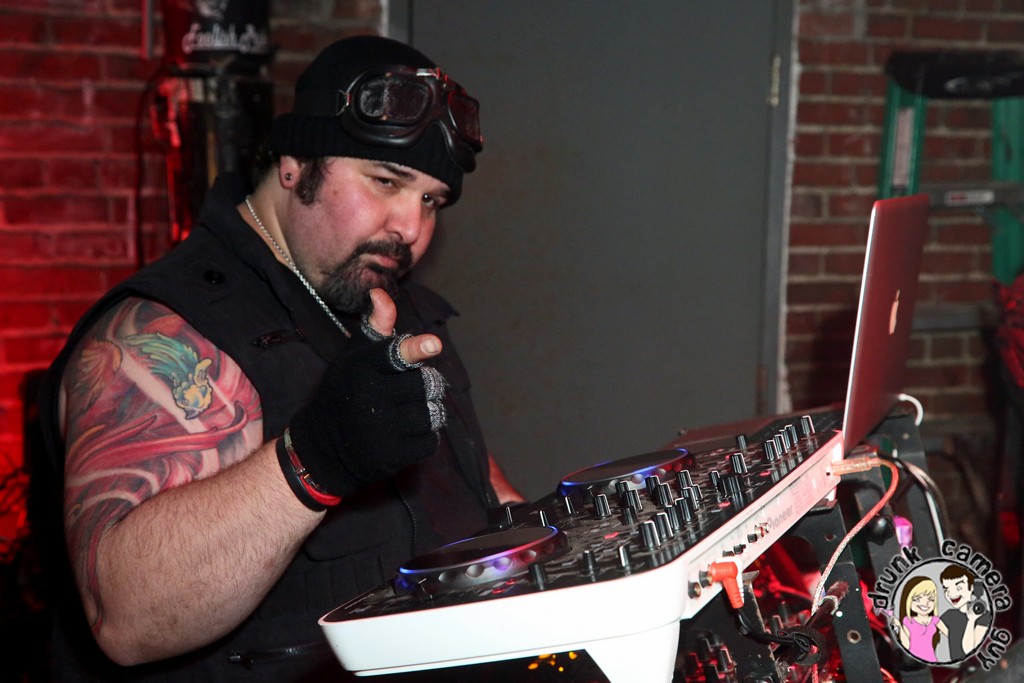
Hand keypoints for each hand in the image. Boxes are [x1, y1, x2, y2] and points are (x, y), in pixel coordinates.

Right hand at [287, 289, 446, 497]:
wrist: (320, 448)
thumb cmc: (344, 392)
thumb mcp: (353, 357)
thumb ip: (375, 328)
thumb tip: (382, 292)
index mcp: (361, 368)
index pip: (393, 355)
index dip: (415, 349)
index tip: (434, 345)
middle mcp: (368, 398)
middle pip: (425, 382)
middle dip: (423, 385)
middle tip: (406, 389)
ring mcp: (379, 430)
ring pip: (431, 413)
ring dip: (426, 412)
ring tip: (404, 413)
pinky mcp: (390, 456)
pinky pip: (429, 441)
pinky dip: (423, 438)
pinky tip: (402, 435)